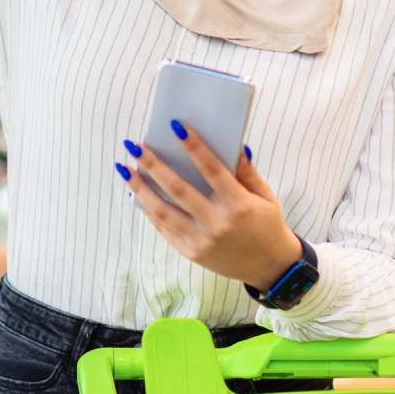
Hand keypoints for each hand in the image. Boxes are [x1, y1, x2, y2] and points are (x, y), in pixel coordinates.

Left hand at [118, 126, 301, 289]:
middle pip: (178, 189)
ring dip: (140, 188)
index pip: (212, 169)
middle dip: (153, 165)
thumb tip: (235, 146)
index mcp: (238, 205)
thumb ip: (247, 172)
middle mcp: (217, 223)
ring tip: (125, 169)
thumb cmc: (267, 224)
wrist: (269, 267)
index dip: (194, 147)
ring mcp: (201, 240)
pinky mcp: (191, 252)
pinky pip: (165, 228)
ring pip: (163, 211)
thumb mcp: (265, 196)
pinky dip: (150, 210)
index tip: (175, 126)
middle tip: (134, 145)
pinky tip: (138, 194)